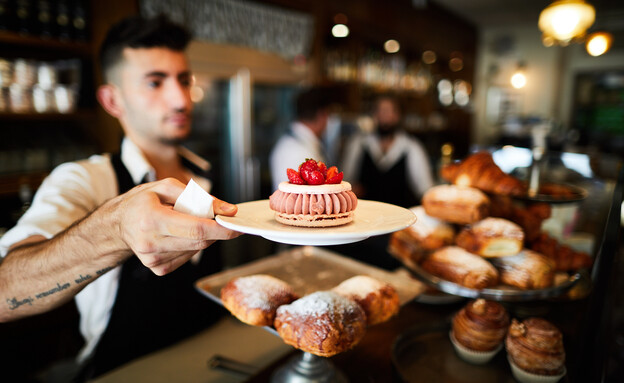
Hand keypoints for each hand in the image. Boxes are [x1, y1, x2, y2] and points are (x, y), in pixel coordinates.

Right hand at [104, 178, 239, 274]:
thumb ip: (200, 197)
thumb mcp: (167, 187)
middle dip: (215, 230)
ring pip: (196, 250)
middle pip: (199, 241)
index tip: (237, 226)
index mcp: (151, 219)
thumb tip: (228, 209)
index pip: (196, 229)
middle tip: (215, 217)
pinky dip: (191, 245)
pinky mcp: (158, 268)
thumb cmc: (142, 201)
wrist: (118, 224)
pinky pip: (188, 257)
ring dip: (201, 236)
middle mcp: (151, 243)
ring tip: (186, 222)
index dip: (221, 229)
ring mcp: (153, 259)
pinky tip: (178, 235)